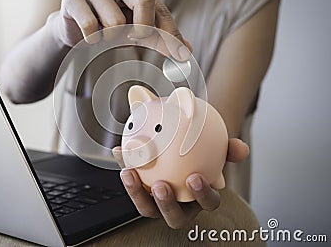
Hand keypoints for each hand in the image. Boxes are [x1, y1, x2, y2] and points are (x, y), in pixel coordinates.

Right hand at [58, 0, 190, 60]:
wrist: (72, 26)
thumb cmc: (108, 26)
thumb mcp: (136, 31)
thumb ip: (160, 38)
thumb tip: (186, 52)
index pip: (159, 8)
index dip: (170, 34)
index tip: (179, 56)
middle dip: (144, 28)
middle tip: (136, 40)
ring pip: (115, 21)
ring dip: (113, 38)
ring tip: (105, 36)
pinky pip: (91, 27)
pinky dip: (94, 40)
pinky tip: (90, 37)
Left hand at [112, 138, 248, 228]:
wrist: (187, 145)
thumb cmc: (204, 150)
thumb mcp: (218, 146)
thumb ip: (229, 147)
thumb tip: (241, 148)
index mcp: (201, 196)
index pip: (208, 203)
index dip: (203, 196)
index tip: (195, 178)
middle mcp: (181, 204)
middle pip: (174, 216)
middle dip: (167, 206)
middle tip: (161, 186)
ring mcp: (159, 201)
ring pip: (147, 207)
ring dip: (136, 193)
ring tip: (130, 173)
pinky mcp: (141, 190)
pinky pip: (132, 183)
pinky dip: (125, 167)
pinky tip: (120, 151)